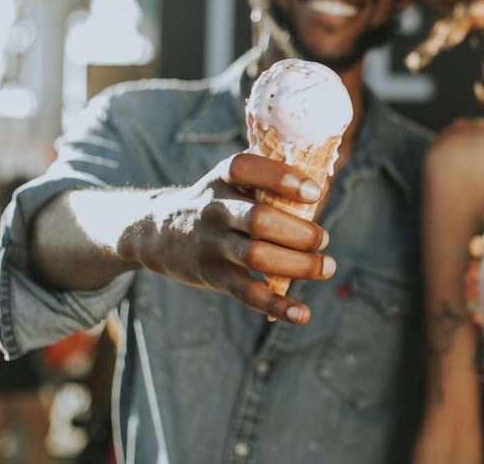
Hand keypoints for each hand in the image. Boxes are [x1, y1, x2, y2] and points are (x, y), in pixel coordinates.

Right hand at [124, 153, 332, 323]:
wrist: (157, 231)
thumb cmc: (217, 200)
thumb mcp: (232, 178)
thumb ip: (271, 178)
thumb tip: (323, 188)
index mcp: (223, 177)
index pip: (249, 169)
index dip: (283, 179)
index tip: (315, 192)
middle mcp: (214, 209)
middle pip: (259, 220)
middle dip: (299, 232)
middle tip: (323, 238)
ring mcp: (212, 244)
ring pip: (256, 257)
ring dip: (298, 265)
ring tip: (327, 266)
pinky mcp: (214, 275)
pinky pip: (246, 294)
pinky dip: (276, 306)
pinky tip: (302, 314)